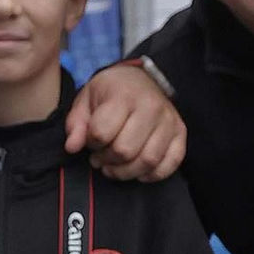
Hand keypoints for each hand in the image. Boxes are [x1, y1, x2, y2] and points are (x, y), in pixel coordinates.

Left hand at [64, 62, 185, 181]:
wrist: (140, 79)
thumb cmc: (111, 92)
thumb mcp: (86, 99)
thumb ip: (76, 124)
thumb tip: (72, 147)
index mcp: (124, 95)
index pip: (102, 133)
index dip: (91, 143)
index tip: (91, 140)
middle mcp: (150, 106)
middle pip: (125, 151)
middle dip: (107, 160)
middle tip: (100, 157)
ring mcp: (169, 120)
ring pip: (148, 161)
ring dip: (126, 172)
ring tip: (115, 166)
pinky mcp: (180, 132)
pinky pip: (171, 163)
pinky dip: (153, 174)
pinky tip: (138, 172)